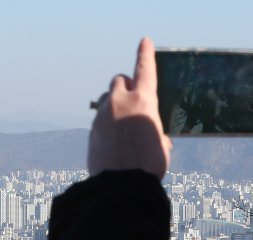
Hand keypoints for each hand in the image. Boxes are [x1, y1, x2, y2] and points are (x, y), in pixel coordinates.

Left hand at [88, 38, 171, 179]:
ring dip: (114, 105)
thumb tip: (156, 139)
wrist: (119, 186)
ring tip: (124, 126)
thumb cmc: (147, 166)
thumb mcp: (161, 147)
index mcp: (144, 101)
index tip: (144, 41)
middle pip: (119, 79)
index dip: (145, 53)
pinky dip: (107, 124)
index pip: (145, 68)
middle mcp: (120, 102)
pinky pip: (100, 120)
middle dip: (126, 85)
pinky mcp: (91, 131)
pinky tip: (114, 142)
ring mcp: (102, 115)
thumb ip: (156, 133)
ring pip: (106, 100)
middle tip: (134, 98)